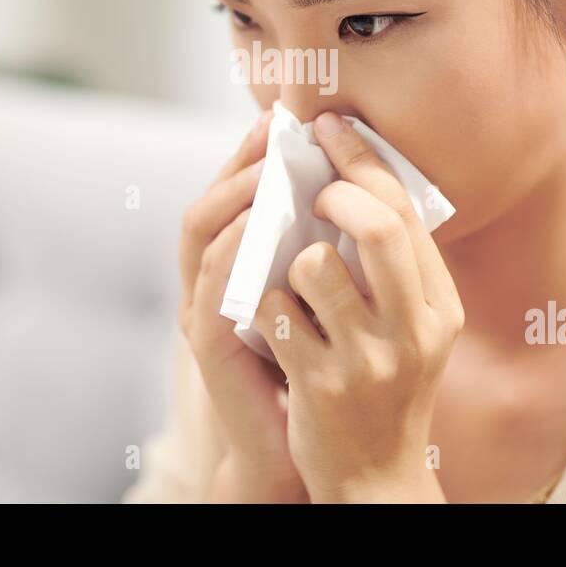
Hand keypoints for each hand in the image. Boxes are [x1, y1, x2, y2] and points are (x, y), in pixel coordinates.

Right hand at [178, 109, 308, 501]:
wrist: (319, 447)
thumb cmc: (328, 364)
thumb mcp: (332, 293)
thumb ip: (332, 244)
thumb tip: (365, 181)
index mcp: (243, 265)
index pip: (238, 194)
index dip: (255, 153)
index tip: (286, 118)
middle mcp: (214, 280)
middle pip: (210, 200)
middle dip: (240, 160)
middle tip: (272, 130)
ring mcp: (203, 307)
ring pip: (201, 232)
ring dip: (234, 193)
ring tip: (268, 165)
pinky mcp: (207, 341)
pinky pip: (210, 283)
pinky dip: (232, 247)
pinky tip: (258, 223)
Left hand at [252, 111, 463, 502]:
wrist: (375, 480)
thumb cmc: (386, 389)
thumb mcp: (416, 330)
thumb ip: (399, 267)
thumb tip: (357, 180)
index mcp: (441, 307)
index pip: (406, 211)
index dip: (363, 159)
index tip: (331, 128)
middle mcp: (415, 331)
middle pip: (376, 226)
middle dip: (333, 189)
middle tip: (309, 184)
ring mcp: (369, 360)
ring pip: (315, 265)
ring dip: (292, 258)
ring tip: (295, 278)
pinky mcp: (321, 385)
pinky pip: (275, 312)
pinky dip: (264, 305)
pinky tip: (271, 320)